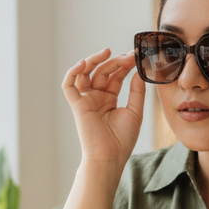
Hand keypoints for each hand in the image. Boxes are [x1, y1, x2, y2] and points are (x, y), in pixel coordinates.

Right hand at [62, 48, 145, 169]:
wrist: (110, 156)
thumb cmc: (122, 139)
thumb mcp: (135, 111)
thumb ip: (136, 91)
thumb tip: (139, 72)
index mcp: (109, 99)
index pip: (115, 75)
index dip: (124, 65)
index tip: (135, 56)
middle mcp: (96, 97)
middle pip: (102, 71)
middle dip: (114, 61)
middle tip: (128, 55)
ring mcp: (86, 100)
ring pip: (85, 73)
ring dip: (94, 60)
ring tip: (107, 52)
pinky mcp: (76, 104)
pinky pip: (69, 85)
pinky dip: (73, 72)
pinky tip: (84, 63)